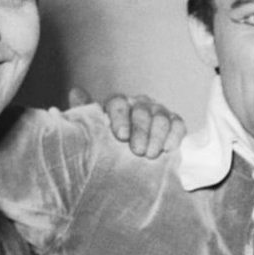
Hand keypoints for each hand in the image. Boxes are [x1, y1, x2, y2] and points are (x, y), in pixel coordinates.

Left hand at [69, 87, 184, 157]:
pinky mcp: (174, 124)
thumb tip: (75, 91)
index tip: (120, 136)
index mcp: (118, 105)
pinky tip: (169, 149)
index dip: (120, 117)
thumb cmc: (110, 147)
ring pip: (160, 118)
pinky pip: (178, 125)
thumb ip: (85, 114)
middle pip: (141, 112)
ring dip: (156, 137)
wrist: (132, 163)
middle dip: (140, 131)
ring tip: (151, 155)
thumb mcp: (95, 134)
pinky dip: (175, 136)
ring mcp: (158, 113)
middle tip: (138, 151)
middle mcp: (139, 105)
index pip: (118, 102)